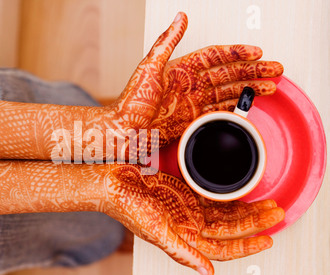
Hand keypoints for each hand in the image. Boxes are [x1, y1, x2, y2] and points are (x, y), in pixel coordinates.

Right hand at [103, 164, 284, 274]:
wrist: (113, 183)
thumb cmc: (127, 207)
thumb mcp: (155, 231)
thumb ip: (181, 252)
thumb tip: (207, 273)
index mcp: (184, 238)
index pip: (223, 249)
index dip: (246, 246)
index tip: (268, 238)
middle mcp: (189, 226)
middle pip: (230, 230)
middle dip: (254, 223)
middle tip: (276, 213)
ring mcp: (188, 210)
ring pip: (225, 215)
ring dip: (246, 211)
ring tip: (267, 204)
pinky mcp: (184, 194)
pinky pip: (214, 200)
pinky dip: (230, 199)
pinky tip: (242, 195)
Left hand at [111, 12, 283, 148]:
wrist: (127, 130)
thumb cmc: (133, 101)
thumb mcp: (149, 67)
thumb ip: (167, 42)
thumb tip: (179, 17)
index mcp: (182, 68)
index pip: (215, 56)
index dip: (236, 52)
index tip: (256, 51)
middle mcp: (191, 83)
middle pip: (228, 73)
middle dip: (252, 71)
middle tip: (274, 69)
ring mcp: (194, 101)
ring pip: (228, 91)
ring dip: (248, 88)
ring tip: (269, 86)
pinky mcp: (194, 119)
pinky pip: (220, 110)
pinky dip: (235, 106)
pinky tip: (247, 103)